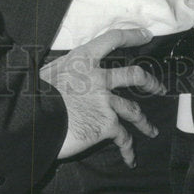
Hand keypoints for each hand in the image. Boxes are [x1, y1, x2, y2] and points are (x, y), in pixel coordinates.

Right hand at [39, 27, 165, 166]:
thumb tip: (67, 69)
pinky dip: (128, 150)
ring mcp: (105, 100)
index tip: (146, 35)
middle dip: (151, 82)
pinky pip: (123, 137)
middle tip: (160, 88)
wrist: (34, 119)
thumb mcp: (50, 71)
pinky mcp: (106, 124)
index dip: (132, 35)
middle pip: (135, 75)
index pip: (113, 39)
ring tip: (152, 131)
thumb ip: (67, 69)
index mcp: (84, 59)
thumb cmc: (35, 94)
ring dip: (145, 123)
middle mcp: (99, 77)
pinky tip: (131, 158)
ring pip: (134, 110)